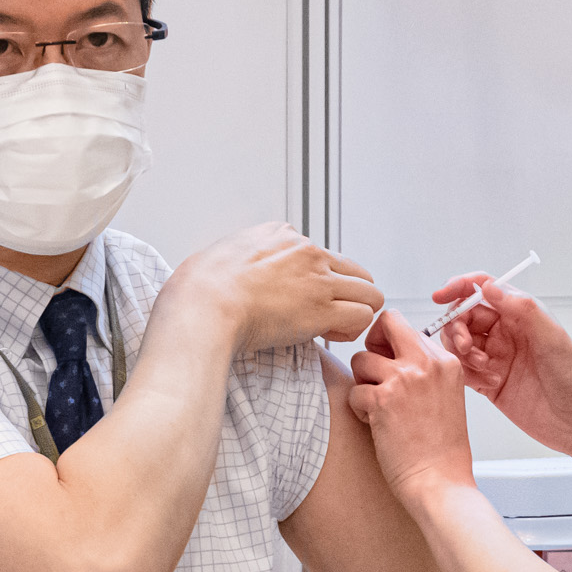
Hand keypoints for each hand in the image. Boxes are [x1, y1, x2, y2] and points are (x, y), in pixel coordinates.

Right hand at [167, 224, 382, 351]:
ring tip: (332, 329)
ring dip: (356, 313)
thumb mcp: (223, 251)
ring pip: (370, 293)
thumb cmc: (201, 288)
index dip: (317, 281)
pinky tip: (331, 336)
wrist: (202, 306)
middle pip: (355, 271)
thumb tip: (244, 266)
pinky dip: (352, 330)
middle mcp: (306, 251)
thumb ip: (245, 254)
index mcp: (281, 234)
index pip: (320, 255)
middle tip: (327, 316)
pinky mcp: (323, 308)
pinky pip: (363, 316)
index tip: (300, 299)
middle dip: (348, 295)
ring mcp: (318, 279)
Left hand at [347, 312, 476, 503]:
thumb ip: (425, 371)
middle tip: (374, 372)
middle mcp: (428, 363)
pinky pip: (353, 391)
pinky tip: (378, 426)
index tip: (392, 368)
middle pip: (387, 322)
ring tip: (379, 408)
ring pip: (360, 359)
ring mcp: (405, 378)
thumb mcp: (447, 396)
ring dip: (363, 384)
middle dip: (372, 343)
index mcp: (446, 361)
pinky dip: (360, 410)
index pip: (408, 328)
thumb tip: (392, 356)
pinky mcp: (382, 399)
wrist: (441, 482)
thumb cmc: (442, 450)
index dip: (392, 347)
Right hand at [432, 275, 571, 456]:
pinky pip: (464, 371)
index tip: (440, 297)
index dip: (459, 289)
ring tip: (484, 367)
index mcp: (520, 314)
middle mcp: (506, 333)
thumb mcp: (551, 336)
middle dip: (457, 327)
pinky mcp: (490, 383)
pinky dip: (467, 374)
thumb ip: (519, 308)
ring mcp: (497, 358)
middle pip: (464, 317)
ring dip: (463, 352)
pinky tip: (489, 383)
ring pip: (460, 344)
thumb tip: (488, 286)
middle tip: (467, 346)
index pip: (482, 290)